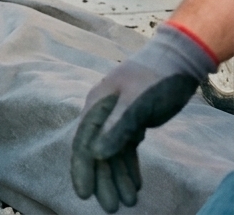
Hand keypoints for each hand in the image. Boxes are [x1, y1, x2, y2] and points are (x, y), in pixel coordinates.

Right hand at [71, 24, 216, 211]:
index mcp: (97, 107)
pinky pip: (126, 149)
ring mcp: (117, 118)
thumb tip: (97, 153)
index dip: (82, 169)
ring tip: (128, 203)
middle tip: (110, 207)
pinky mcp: (132, 121)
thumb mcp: (137, 102)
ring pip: (112, 153)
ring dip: (118, 177)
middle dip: (102, 180)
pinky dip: (129, 166)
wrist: (176, 60)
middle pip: (97, 152)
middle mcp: (102, 114)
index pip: (84, 143)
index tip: (84, 194)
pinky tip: (134, 184)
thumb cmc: (154, 77)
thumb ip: (117, 126)